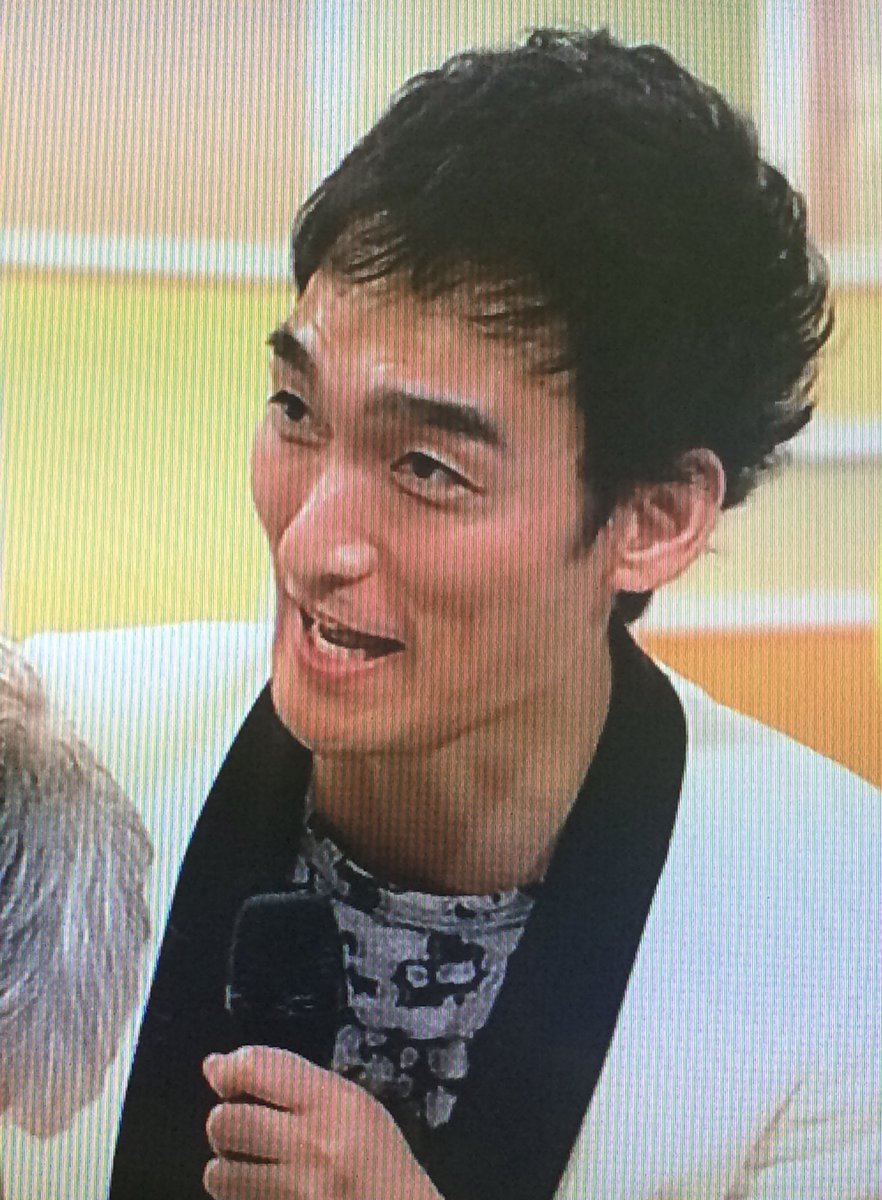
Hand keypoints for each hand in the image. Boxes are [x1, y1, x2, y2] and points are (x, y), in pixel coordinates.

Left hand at [202, 1045, 442, 1199]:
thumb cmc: (377, 1160)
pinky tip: (264, 1189)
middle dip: (225, 1123)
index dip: (229, 1070)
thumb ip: (289, 1080)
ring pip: (218, 1173)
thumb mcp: (351, 1103)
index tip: (226, 1076)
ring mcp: (297, 1191)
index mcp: (331, 1103)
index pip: (255, 1069)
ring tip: (253, 1165)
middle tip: (242, 1127)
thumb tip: (215, 1066)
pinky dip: (239, 1196)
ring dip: (228, 1168)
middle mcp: (311, 1146)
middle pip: (226, 1122)